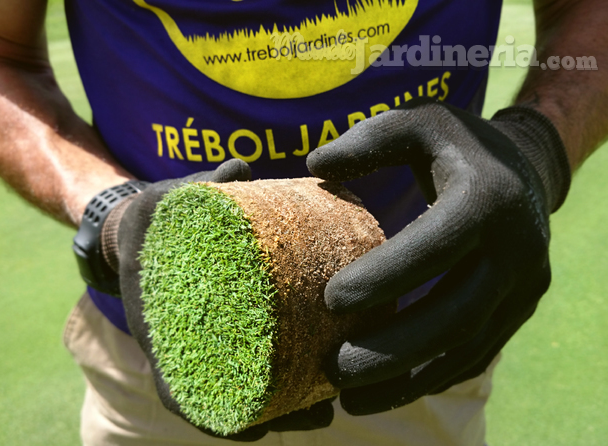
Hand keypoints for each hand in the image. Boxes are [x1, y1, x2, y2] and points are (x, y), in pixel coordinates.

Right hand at [100, 159, 332, 439]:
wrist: (137, 230)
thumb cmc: (153, 221)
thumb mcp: (166, 204)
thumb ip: (201, 187)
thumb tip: (239, 166)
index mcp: (160, 329)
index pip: (182, 393)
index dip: (221, 419)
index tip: (262, 427)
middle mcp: (182, 347)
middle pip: (225, 403)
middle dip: (273, 415)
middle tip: (322, 413)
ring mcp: (205, 343)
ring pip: (243, 393)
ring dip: (285, 407)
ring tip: (331, 406)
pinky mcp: (224, 331)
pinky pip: (249, 368)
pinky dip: (279, 385)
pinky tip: (319, 382)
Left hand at [306, 97, 570, 414]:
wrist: (523, 170)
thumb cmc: (458, 145)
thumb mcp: (419, 123)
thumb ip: (369, 140)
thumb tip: (314, 167)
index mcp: (488, 197)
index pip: (438, 244)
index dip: (387, 276)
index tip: (330, 301)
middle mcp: (516, 248)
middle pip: (456, 313)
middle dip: (392, 348)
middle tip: (333, 367)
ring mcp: (523, 286)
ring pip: (466, 347)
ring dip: (408, 378)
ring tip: (350, 396)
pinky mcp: (518, 311)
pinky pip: (475, 355)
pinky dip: (430, 377)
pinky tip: (387, 391)